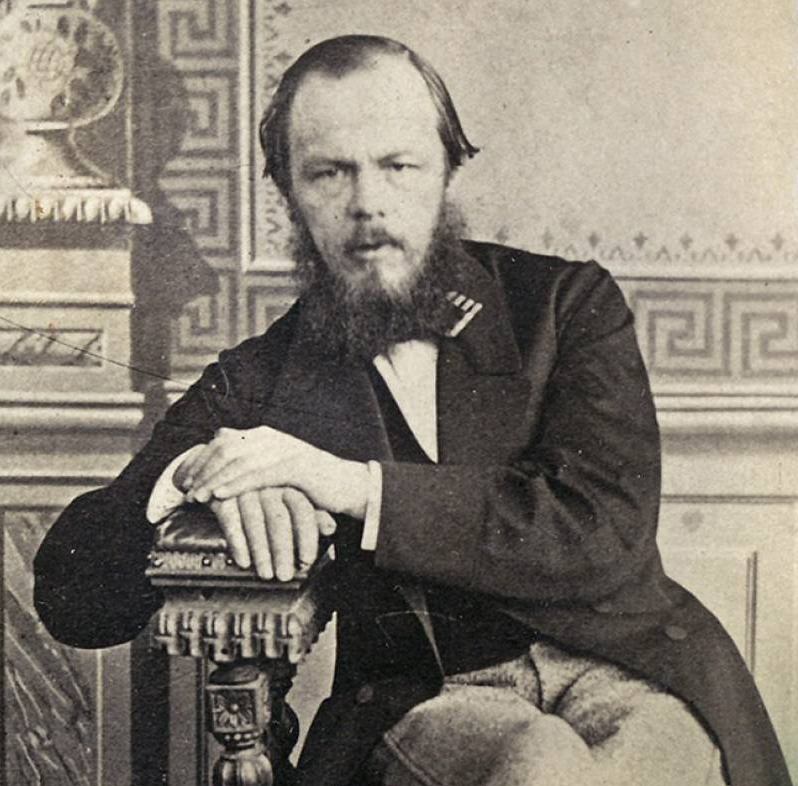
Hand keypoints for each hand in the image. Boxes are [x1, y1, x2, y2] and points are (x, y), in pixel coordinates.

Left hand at [174, 426, 369, 519]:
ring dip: (214, 481)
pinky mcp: (295, 467)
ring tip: (199, 497)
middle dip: (204, 471)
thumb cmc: (309, 481)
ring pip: (239, 463)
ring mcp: (283, 451)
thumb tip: (222, 459)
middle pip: (226, 450)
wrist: (345, 484)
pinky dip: (236, 486)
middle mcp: (271, 438)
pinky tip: (221, 496)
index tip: (186, 478)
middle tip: (188, 491)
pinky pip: (258, 476)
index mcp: (265, 435)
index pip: (224, 441)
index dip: (202, 459)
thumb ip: (252, 462)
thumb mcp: (277, 467)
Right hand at [209, 487, 336, 580]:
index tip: (307, 561)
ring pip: (255, 521)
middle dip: (282, 551)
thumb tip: (331, 527)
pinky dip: (237, 542)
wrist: (223, 466)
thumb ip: (311, 510)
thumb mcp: (289, 494)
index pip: (303, 509)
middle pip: (278, 519)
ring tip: (266, 574)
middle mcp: (268, 484)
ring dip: (261, 551)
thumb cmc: (263, 485)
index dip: (306, 537)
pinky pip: (229, 519)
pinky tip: (243, 562)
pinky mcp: (222, 494)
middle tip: (285, 576)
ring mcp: (245, 487)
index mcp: (288, 482)